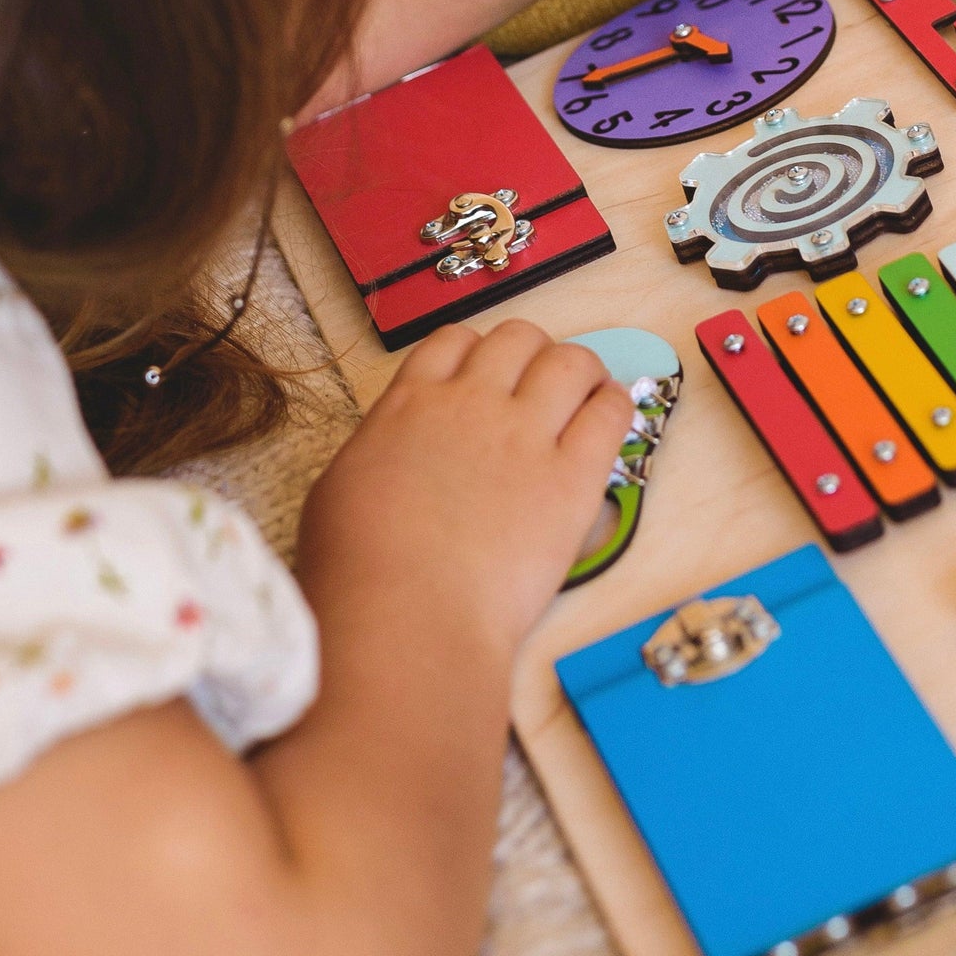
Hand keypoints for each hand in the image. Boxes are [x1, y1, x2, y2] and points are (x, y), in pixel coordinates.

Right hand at [297, 321, 632, 657]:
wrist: (406, 616)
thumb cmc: (358, 569)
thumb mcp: (340, 487)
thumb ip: (380, 449)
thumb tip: (397, 449)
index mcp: (410, 403)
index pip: (454, 341)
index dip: (477, 353)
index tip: (488, 377)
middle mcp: (471, 404)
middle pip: (518, 338)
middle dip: (533, 354)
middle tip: (539, 387)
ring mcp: (525, 437)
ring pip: (570, 362)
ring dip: (581, 371)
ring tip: (586, 395)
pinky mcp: (572, 479)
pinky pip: (609, 414)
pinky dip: (614, 405)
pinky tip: (610, 418)